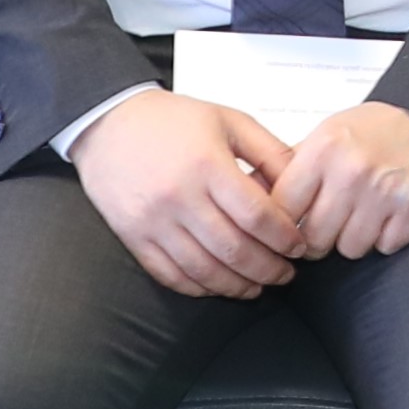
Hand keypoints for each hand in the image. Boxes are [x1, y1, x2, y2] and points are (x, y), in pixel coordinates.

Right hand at [76, 88, 303, 299]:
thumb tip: (300, 185)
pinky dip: (199, 288)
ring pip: (204, 269)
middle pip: (234, 249)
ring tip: (257, 286)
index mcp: (207, 164)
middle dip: (268, 268)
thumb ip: (269, 151)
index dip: (284, 238)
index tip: (298, 246)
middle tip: (285, 273)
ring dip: (237, 285)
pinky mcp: (133, 236)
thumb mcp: (228, 121)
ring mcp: (153, 221)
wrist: (107, 122)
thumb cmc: (170, 120)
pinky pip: (170, 275)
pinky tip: (218, 286)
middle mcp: (179, 196)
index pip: (256, 215)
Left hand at [267, 102, 408, 259]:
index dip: (283, 225)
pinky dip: (385, 238)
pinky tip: (389, 215)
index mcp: (324, 151)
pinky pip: (384, 247)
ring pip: (349, 249)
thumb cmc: (383, 127)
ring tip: (365, 214)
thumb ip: (295, 164)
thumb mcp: (331, 132)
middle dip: (320, 239)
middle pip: (315, 239)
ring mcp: (384, 195)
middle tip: (331, 225)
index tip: (291, 228)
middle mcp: (351, 173)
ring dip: (354, 239)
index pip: (283, 209)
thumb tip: (251, 189)